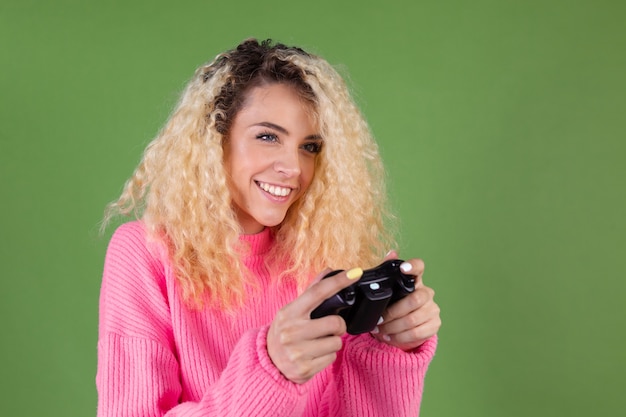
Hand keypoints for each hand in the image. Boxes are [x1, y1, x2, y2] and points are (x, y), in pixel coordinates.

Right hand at [267, 267, 363, 383]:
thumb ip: (311, 292)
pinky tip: (315, 355)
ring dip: (332, 342)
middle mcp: (291, 331)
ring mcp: (297, 351)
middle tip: (330, 328)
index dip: (339, 281)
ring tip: (319, 343)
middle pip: (335, 323)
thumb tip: (328, 271)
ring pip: (336, 342)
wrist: (268, 362)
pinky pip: (332, 358)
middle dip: (338, 326)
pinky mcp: (305, 368)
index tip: (355, 273)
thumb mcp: (291, 311)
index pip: (318, 292)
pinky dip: (327, 356)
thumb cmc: (284, 332)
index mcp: (289, 313)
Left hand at [371, 252, 440, 350]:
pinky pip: (417, 333)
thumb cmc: (396, 304)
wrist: (405, 326)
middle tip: (379, 320)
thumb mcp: (389, 290)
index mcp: (414, 280)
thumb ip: (387, 272)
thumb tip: (391, 252)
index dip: (413, 267)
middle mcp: (426, 293)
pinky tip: (389, 337)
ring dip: (393, 327)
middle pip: (414, 300)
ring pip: (413, 319)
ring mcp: (433, 309)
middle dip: (393, 313)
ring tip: (380, 330)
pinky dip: (400, 337)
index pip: (419, 268)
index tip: (403, 269)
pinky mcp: (434, 324)